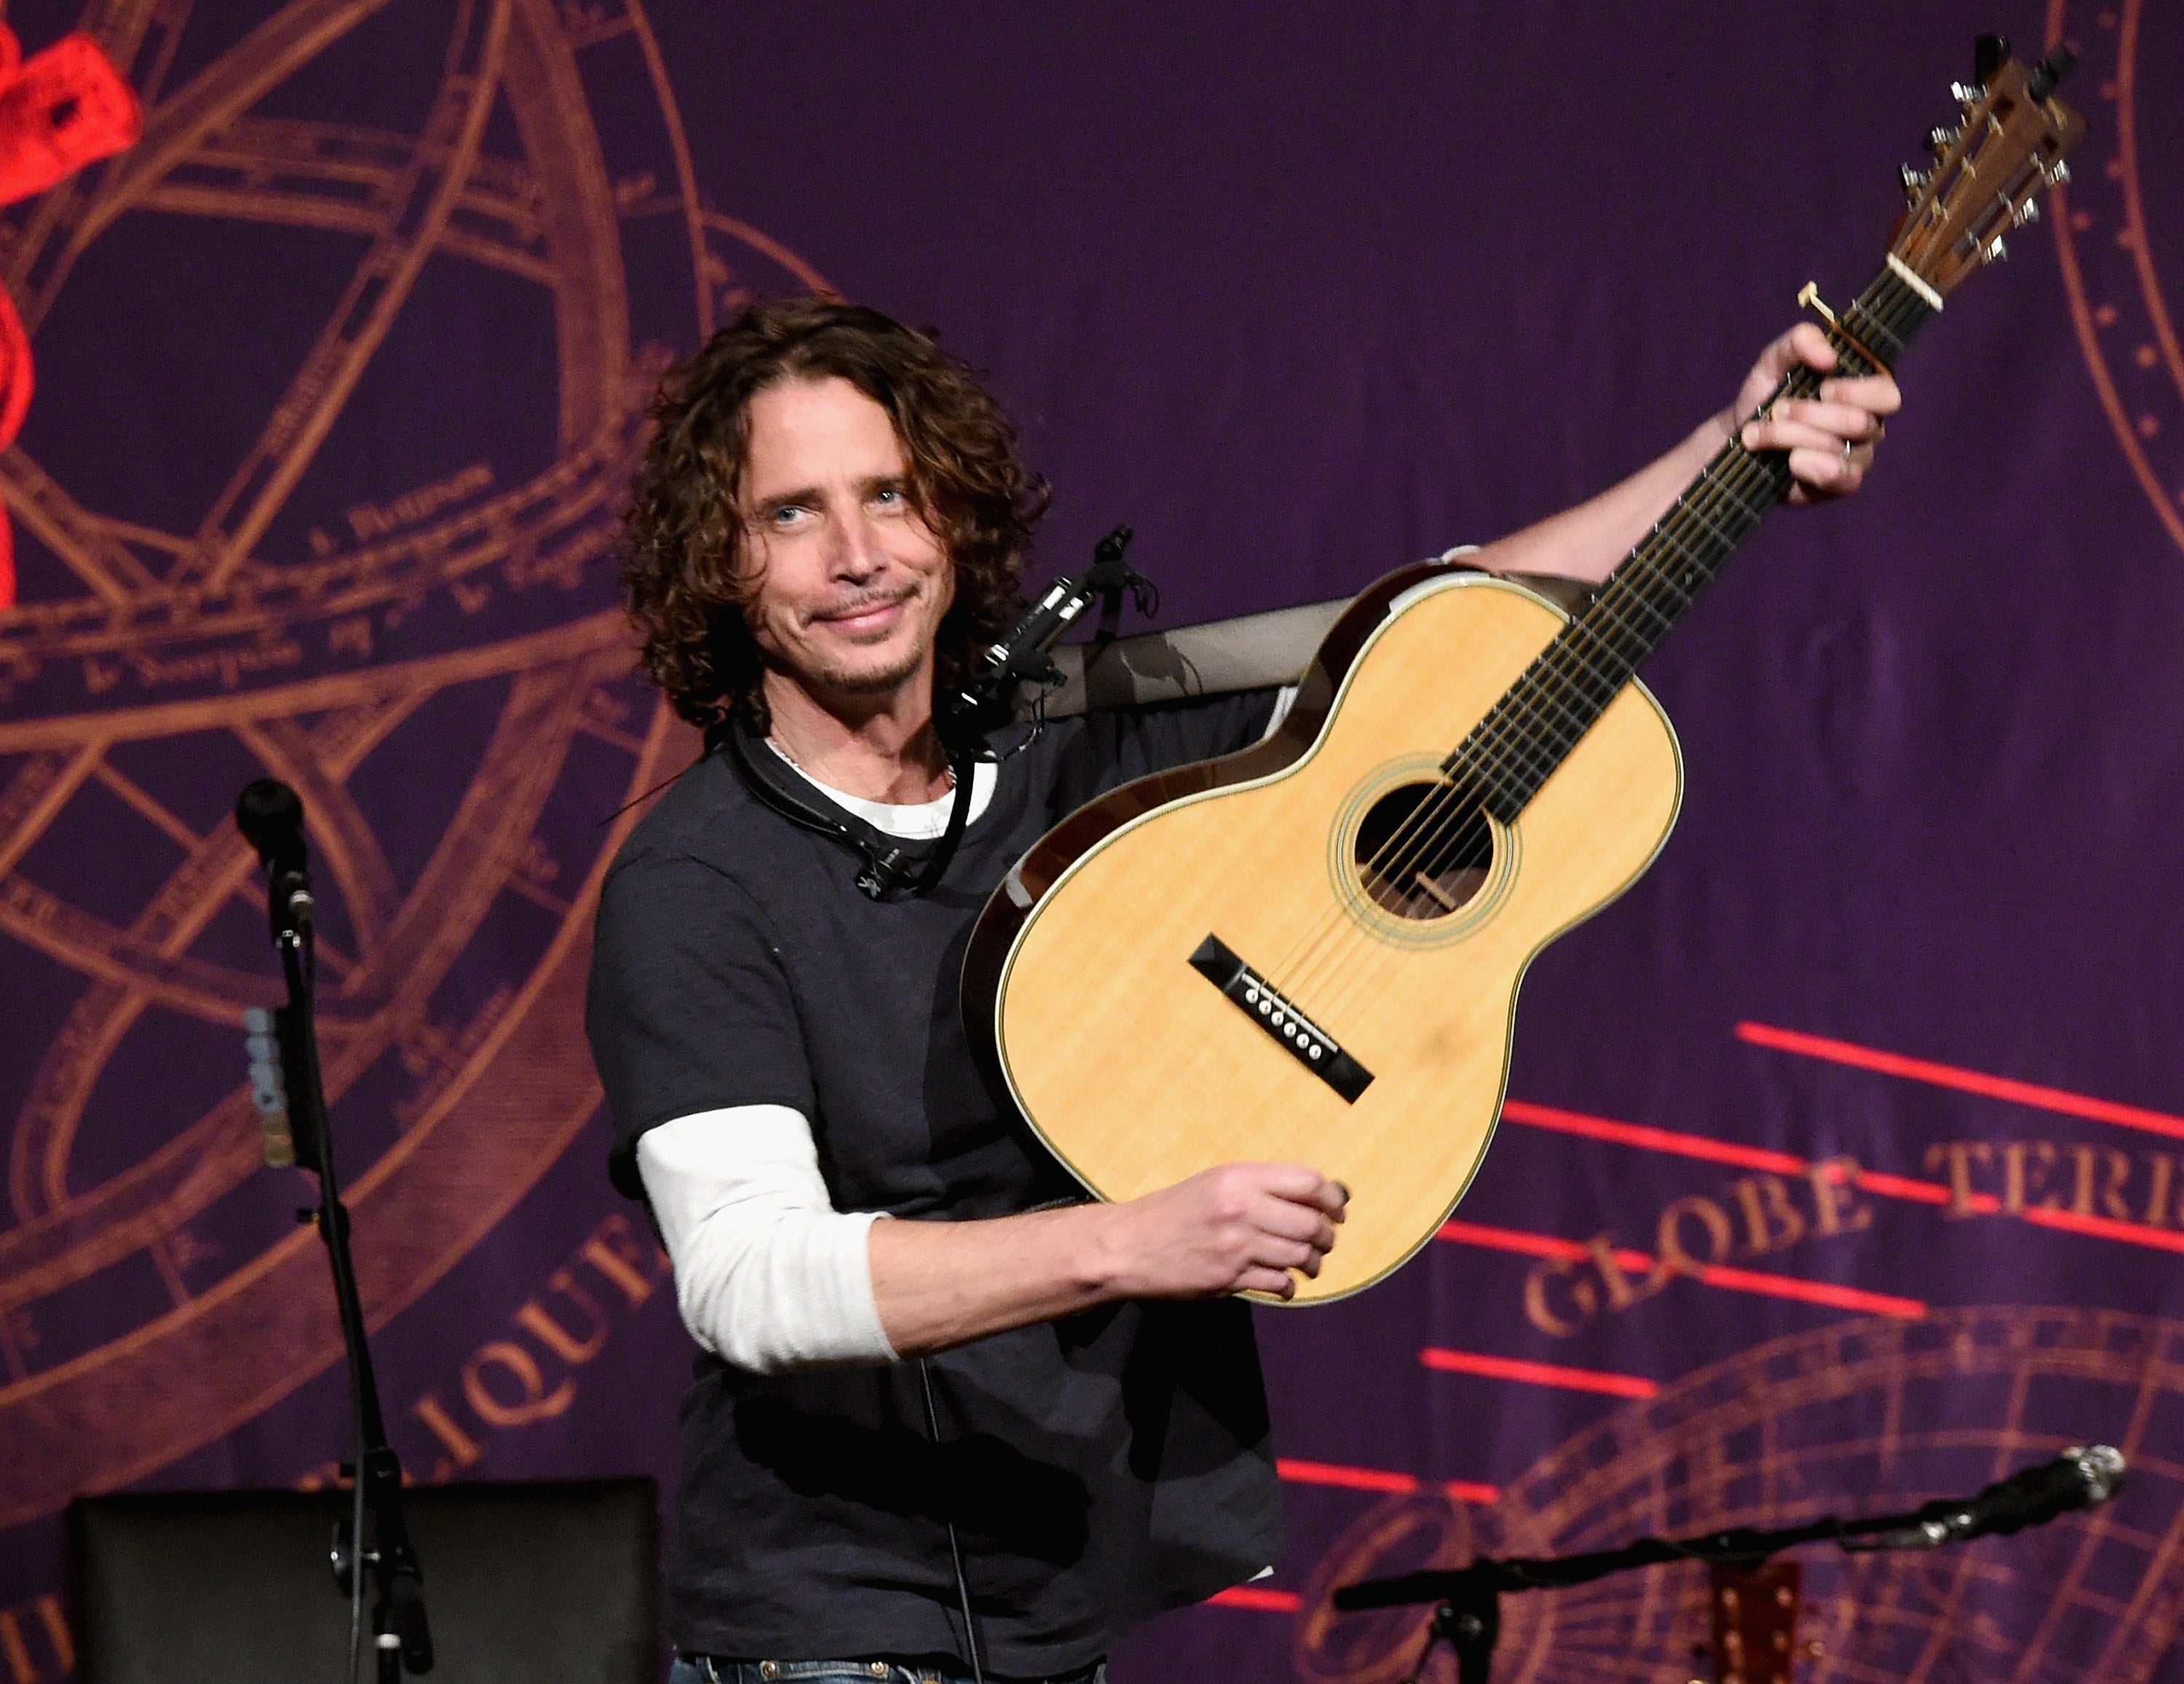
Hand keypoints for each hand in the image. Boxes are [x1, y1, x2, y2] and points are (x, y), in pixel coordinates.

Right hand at [1095, 1163, 1346, 1300]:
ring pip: (1300, 1256)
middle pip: (1311, 1223)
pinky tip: (1283, 1283)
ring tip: (1309, 1264)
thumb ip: (1261, 1186)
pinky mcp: (1229, 1278)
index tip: (1337, 1210)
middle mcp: (1241, 1208)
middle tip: (1325, 1241)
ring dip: (1313, 1263)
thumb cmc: (1175, 1211)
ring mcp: (1236, 1245)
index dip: (1333, 1199)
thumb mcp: (1216, 1182)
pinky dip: (1289, 1286)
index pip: (1309, 1183)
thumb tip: (1316, 1196)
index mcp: (1240, 1177)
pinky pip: (1279, 1283)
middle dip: (1327, 1236)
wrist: (1130, 1245)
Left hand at [1724, 322, 1901, 504]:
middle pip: (1858, 423)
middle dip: (1809, 414)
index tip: (1822, 388)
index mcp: (1864, 392)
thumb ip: (1800, 341)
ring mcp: (1857, 458)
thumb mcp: (1776, 359)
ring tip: (1758, 433)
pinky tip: (1789, 461)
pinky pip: (1840, 478)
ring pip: (1839, 449)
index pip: (1886, 394)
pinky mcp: (1838, 485)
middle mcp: (1869, 426)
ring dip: (1792, 437)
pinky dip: (1810, 466)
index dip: (1856, 392)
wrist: (1738, 437)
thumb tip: (1828, 357)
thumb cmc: (1768, 393)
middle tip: (1776, 409)